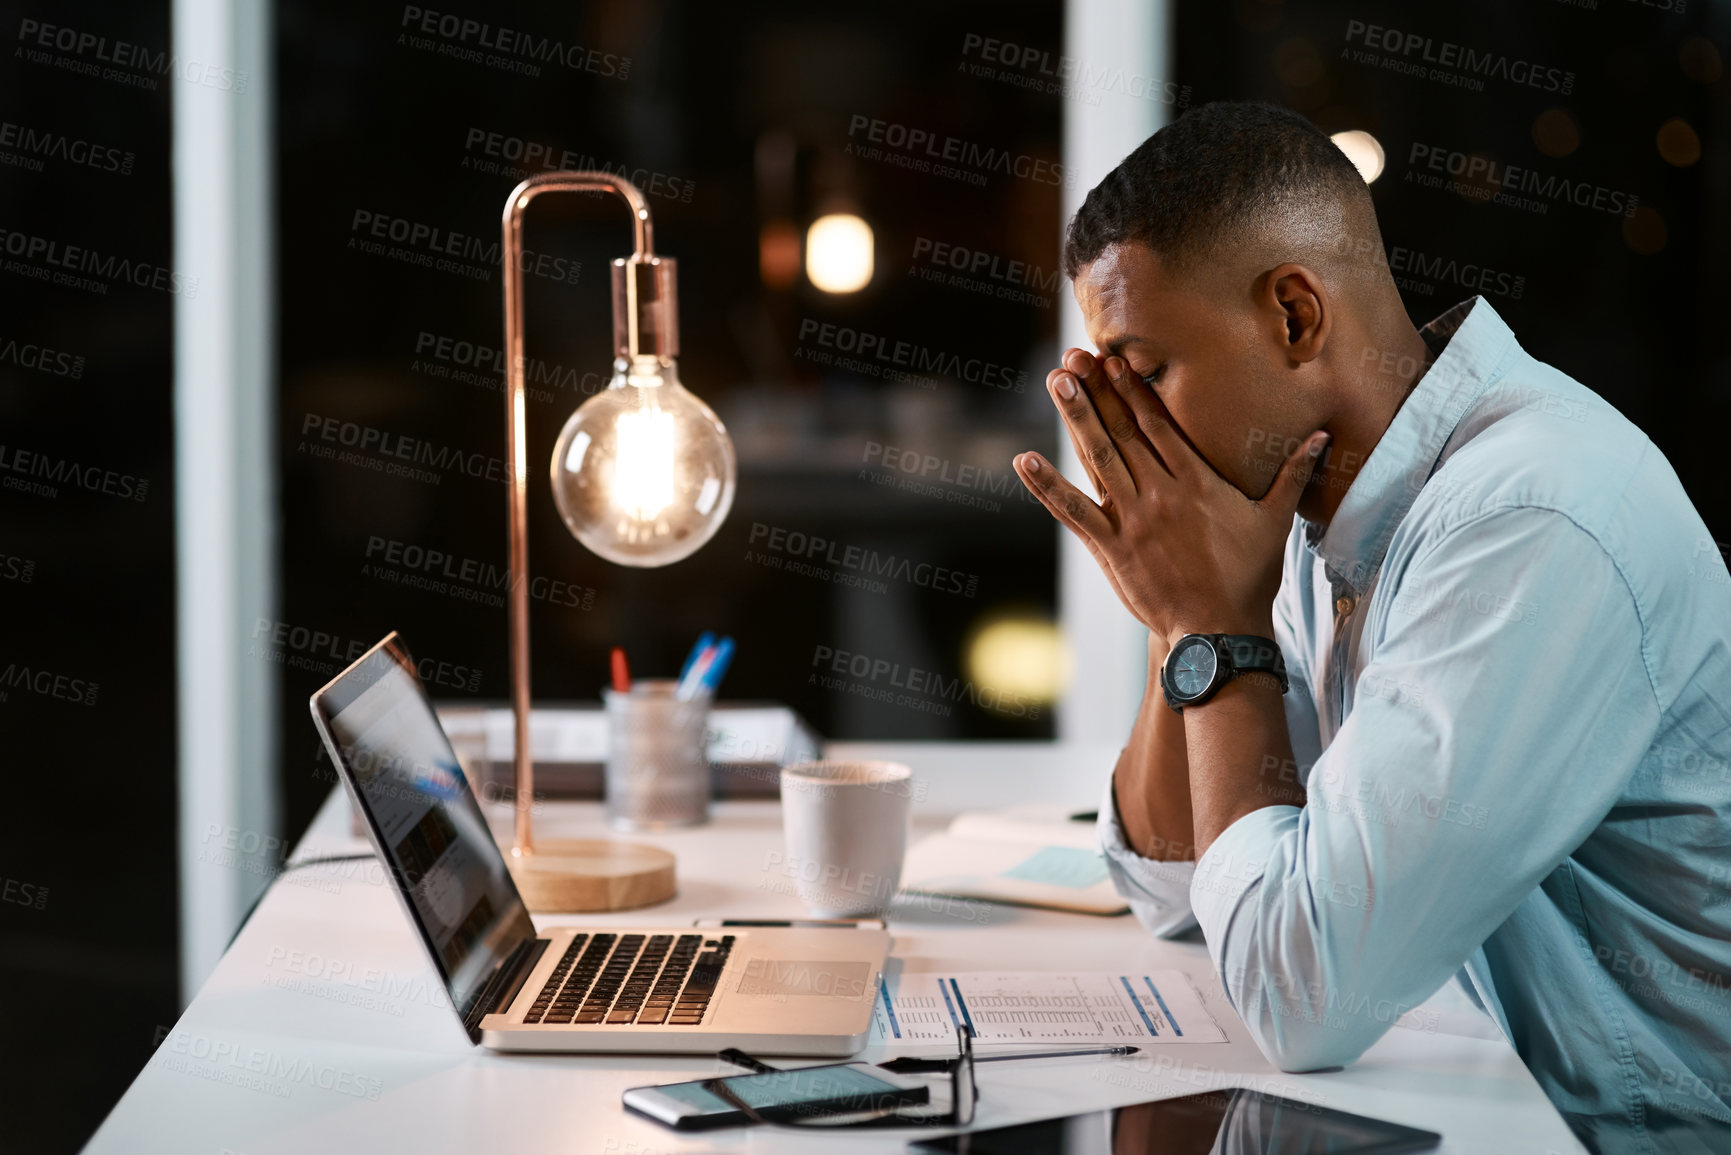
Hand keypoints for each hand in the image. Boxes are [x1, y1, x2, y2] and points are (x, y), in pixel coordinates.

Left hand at [1014, 350, 1327, 648]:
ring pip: (1098, 458)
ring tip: (1056, 381)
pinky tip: (1024, 461)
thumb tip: (1321, 437)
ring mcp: (1132, 519)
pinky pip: (1073, 512)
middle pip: (1123, 431)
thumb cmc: (1250, 576)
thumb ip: (1294, 474)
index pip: (1158, 424)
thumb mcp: (1275, 520)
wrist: (1220, 629)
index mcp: (1196, 481)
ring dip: (1075, 418)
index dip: (1133, 389)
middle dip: (1097, 390)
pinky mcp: (1111, 547)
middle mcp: (1160, 493)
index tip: (1114, 359)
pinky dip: (1047, 486)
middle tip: (1073, 356)